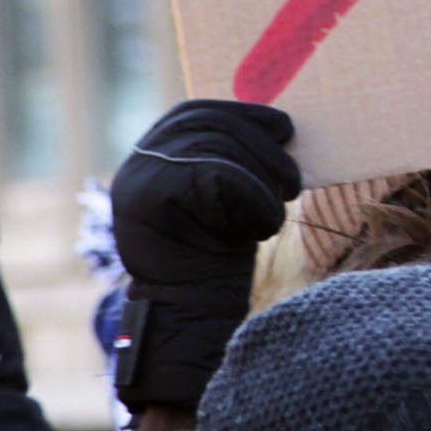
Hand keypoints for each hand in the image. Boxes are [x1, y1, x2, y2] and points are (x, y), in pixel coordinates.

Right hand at [110, 100, 299, 410]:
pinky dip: (254, 198)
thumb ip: (230, 161)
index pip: (193, 112)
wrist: (190, 318)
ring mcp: (138, 179)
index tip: (284, 126)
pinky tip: (261, 227)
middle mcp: (136, 165)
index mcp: (149, 160)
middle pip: (209, 125)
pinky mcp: (151, 197)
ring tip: (278, 209)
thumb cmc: (214, 259)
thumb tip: (277, 123)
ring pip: (217, 147)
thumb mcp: (224, 201)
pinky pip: (220, 174)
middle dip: (262, 146)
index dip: (242, 113)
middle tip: (294, 181)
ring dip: (262, 178)